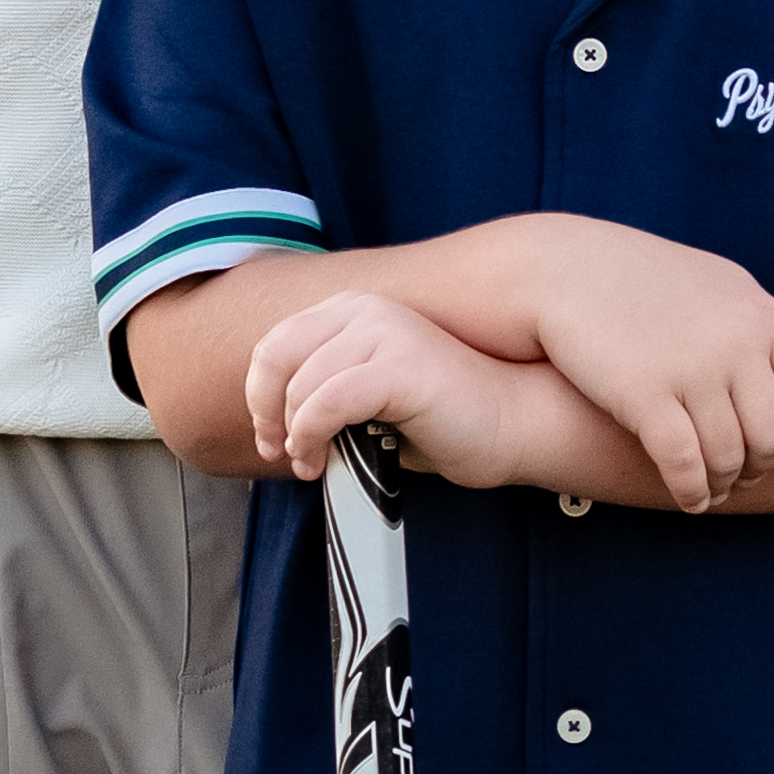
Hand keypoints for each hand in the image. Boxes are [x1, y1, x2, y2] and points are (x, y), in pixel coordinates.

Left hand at [256, 282, 548, 493]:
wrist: (513, 425)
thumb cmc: (445, 421)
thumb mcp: (371, 396)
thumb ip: (326, 390)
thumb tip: (273, 425)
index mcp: (356, 310)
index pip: (277, 343)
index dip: (260, 394)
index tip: (271, 438)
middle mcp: (366, 310)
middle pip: (276, 355)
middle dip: (265, 410)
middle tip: (280, 452)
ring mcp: (385, 333)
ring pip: (300, 386)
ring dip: (293, 434)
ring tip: (311, 464)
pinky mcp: (401, 366)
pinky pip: (326, 403)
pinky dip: (311, 436)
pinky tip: (320, 458)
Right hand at [507, 218, 773, 510]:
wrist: (567, 269)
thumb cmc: (653, 281)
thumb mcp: (730, 291)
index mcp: (762, 319)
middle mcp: (735, 344)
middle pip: (773, 435)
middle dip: (762, 465)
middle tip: (745, 475)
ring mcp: (691, 369)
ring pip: (729, 455)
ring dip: (725, 483)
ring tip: (714, 488)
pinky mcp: (644, 395)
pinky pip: (684, 463)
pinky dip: (693, 490)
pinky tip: (691, 499)